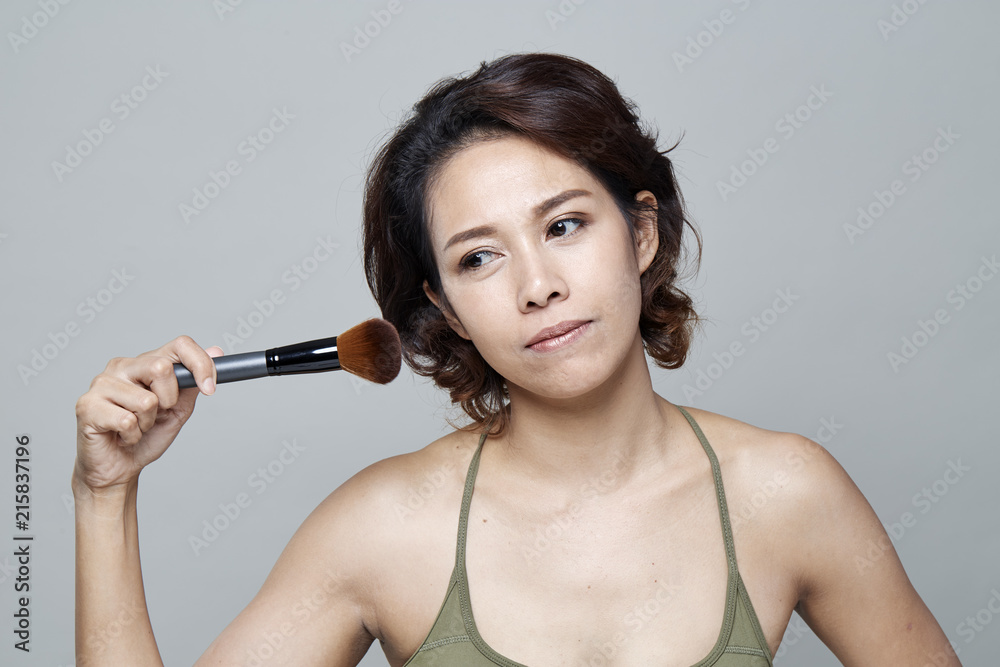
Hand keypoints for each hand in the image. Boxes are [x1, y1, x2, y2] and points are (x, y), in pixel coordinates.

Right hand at [73, 336, 222, 494]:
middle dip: (169, 400)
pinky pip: (127, 421)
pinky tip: (121, 435)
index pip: (179, 345)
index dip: (200, 364)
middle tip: (157, 414)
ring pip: (147, 400)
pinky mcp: (87, 405)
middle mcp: (122, 366)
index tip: (210, 389)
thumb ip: (192, 383)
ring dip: (148, 423)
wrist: (118, 467)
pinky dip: (132, 436)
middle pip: (162, 367)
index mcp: (146, 362)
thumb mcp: (178, 409)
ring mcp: (101, 383)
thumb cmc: (147, 436)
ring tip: (135, 427)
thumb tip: (216, 351)